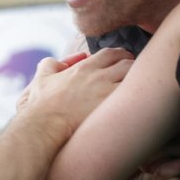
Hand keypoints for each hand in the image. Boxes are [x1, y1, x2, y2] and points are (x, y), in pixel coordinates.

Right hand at [16, 48, 133, 136]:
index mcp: (84, 67)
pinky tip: (138, 104)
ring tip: (138, 88)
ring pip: (133, 77)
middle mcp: (98, 76)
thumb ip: (50, 65)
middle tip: (134, 72)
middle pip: (127, 62)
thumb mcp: (41, 78)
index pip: (110, 54)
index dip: (120, 55)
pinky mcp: (110, 108)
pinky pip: (132, 98)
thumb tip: (60, 62)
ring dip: (137, 80)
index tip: (123, 60)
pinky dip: (137, 98)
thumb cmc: (41, 105)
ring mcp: (106, 92)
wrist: (44, 125)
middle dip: (132, 65)